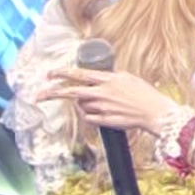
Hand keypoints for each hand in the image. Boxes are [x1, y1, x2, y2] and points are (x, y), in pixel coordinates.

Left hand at [44, 68, 178, 134]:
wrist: (155, 113)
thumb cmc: (145, 94)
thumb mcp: (127, 78)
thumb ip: (110, 78)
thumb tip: (97, 78)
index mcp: (107, 79)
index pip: (78, 74)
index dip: (61, 73)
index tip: (49, 74)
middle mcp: (101, 92)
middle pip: (70, 92)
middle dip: (52, 93)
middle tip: (39, 95)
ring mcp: (102, 107)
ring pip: (81, 106)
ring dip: (83, 105)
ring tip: (99, 104)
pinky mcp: (104, 120)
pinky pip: (89, 118)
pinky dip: (90, 115)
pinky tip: (101, 114)